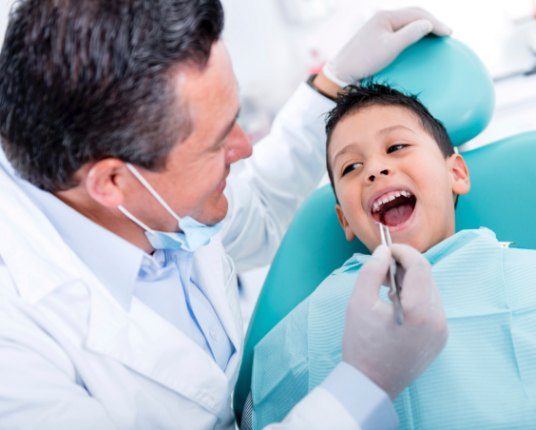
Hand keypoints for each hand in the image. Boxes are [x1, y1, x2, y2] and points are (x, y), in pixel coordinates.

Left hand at [323, 8, 451, 87]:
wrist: (342, 72)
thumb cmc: (364, 62)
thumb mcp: (389, 49)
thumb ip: (409, 35)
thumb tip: (428, 24)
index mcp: (385, 16)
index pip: (417, 14)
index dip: (435, 23)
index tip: (449, 34)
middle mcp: (382, 17)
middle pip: (413, 14)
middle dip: (432, 22)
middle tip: (447, 33)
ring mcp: (379, 27)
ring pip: (407, 22)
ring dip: (423, 27)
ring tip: (437, 36)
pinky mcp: (377, 37)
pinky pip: (400, 31)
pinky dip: (413, 34)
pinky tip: (419, 44)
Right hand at [341, 244, 447, 399]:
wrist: (371, 384)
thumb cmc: (361, 344)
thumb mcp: (359, 303)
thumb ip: (372, 270)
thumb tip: (384, 251)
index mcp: (420, 310)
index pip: (419, 265)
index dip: (402, 251)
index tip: (384, 249)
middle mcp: (438, 319)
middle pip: (426, 276)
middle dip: (404, 265)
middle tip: (380, 269)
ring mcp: (442, 330)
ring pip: (429, 289)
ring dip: (409, 280)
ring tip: (385, 288)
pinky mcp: (440, 338)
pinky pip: (431, 305)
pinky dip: (415, 296)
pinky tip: (395, 304)